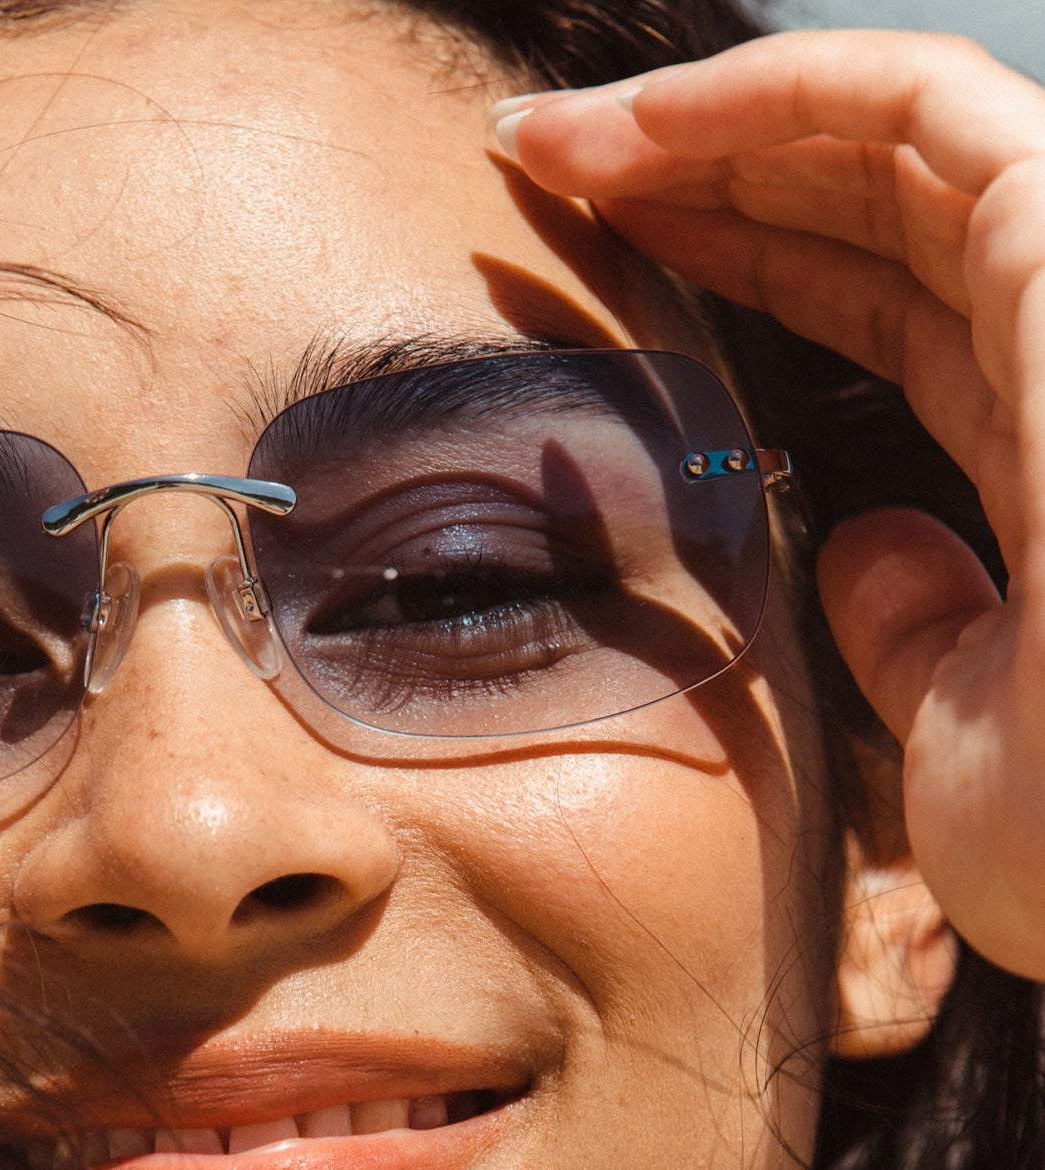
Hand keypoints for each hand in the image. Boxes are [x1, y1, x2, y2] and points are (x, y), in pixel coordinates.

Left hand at [494, 30, 1044, 978]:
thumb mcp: (960, 741)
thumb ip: (916, 634)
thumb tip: (864, 545)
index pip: (895, 317)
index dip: (752, 276)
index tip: (607, 275)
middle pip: (876, 215)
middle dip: (706, 182)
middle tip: (542, 181)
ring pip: (887, 140)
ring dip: (703, 126)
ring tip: (548, 144)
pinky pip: (923, 110)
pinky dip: (773, 96)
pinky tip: (634, 128)